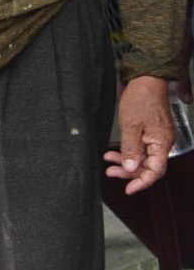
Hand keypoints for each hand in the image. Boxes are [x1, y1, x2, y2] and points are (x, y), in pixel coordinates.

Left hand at [105, 76, 172, 194]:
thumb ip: (130, 148)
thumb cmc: (141, 98)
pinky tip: (114, 152)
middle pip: (148, 166)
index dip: (142, 182)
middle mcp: (162, 142)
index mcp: (162, 142)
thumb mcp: (130, 125)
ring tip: (108, 162)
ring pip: (143, 158)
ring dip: (126, 162)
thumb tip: (131, 168)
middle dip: (129, 172)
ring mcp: (156, 138)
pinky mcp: (150, 133)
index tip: (129, 189)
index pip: (156, 170)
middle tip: (111, 172)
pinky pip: (141, 148)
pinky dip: (127, 152)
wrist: (145, 80)